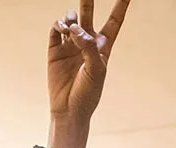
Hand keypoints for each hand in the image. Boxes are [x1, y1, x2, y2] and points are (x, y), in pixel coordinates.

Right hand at [47, 0, 130, 147]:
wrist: (69, 109)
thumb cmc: (88, 93)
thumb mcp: (96, 71)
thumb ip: (88, 47)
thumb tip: (75, 28)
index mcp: (102, 47)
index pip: (114, 22)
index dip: (120, 6)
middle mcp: (86, 42)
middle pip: (89, 14)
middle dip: (88, 0)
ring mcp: (69, 45)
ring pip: (70, 19)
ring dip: (71, 17)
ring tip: (71, 27)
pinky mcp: (55, 49)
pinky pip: (56, 29)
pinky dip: (59, 25)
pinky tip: (63, 30)